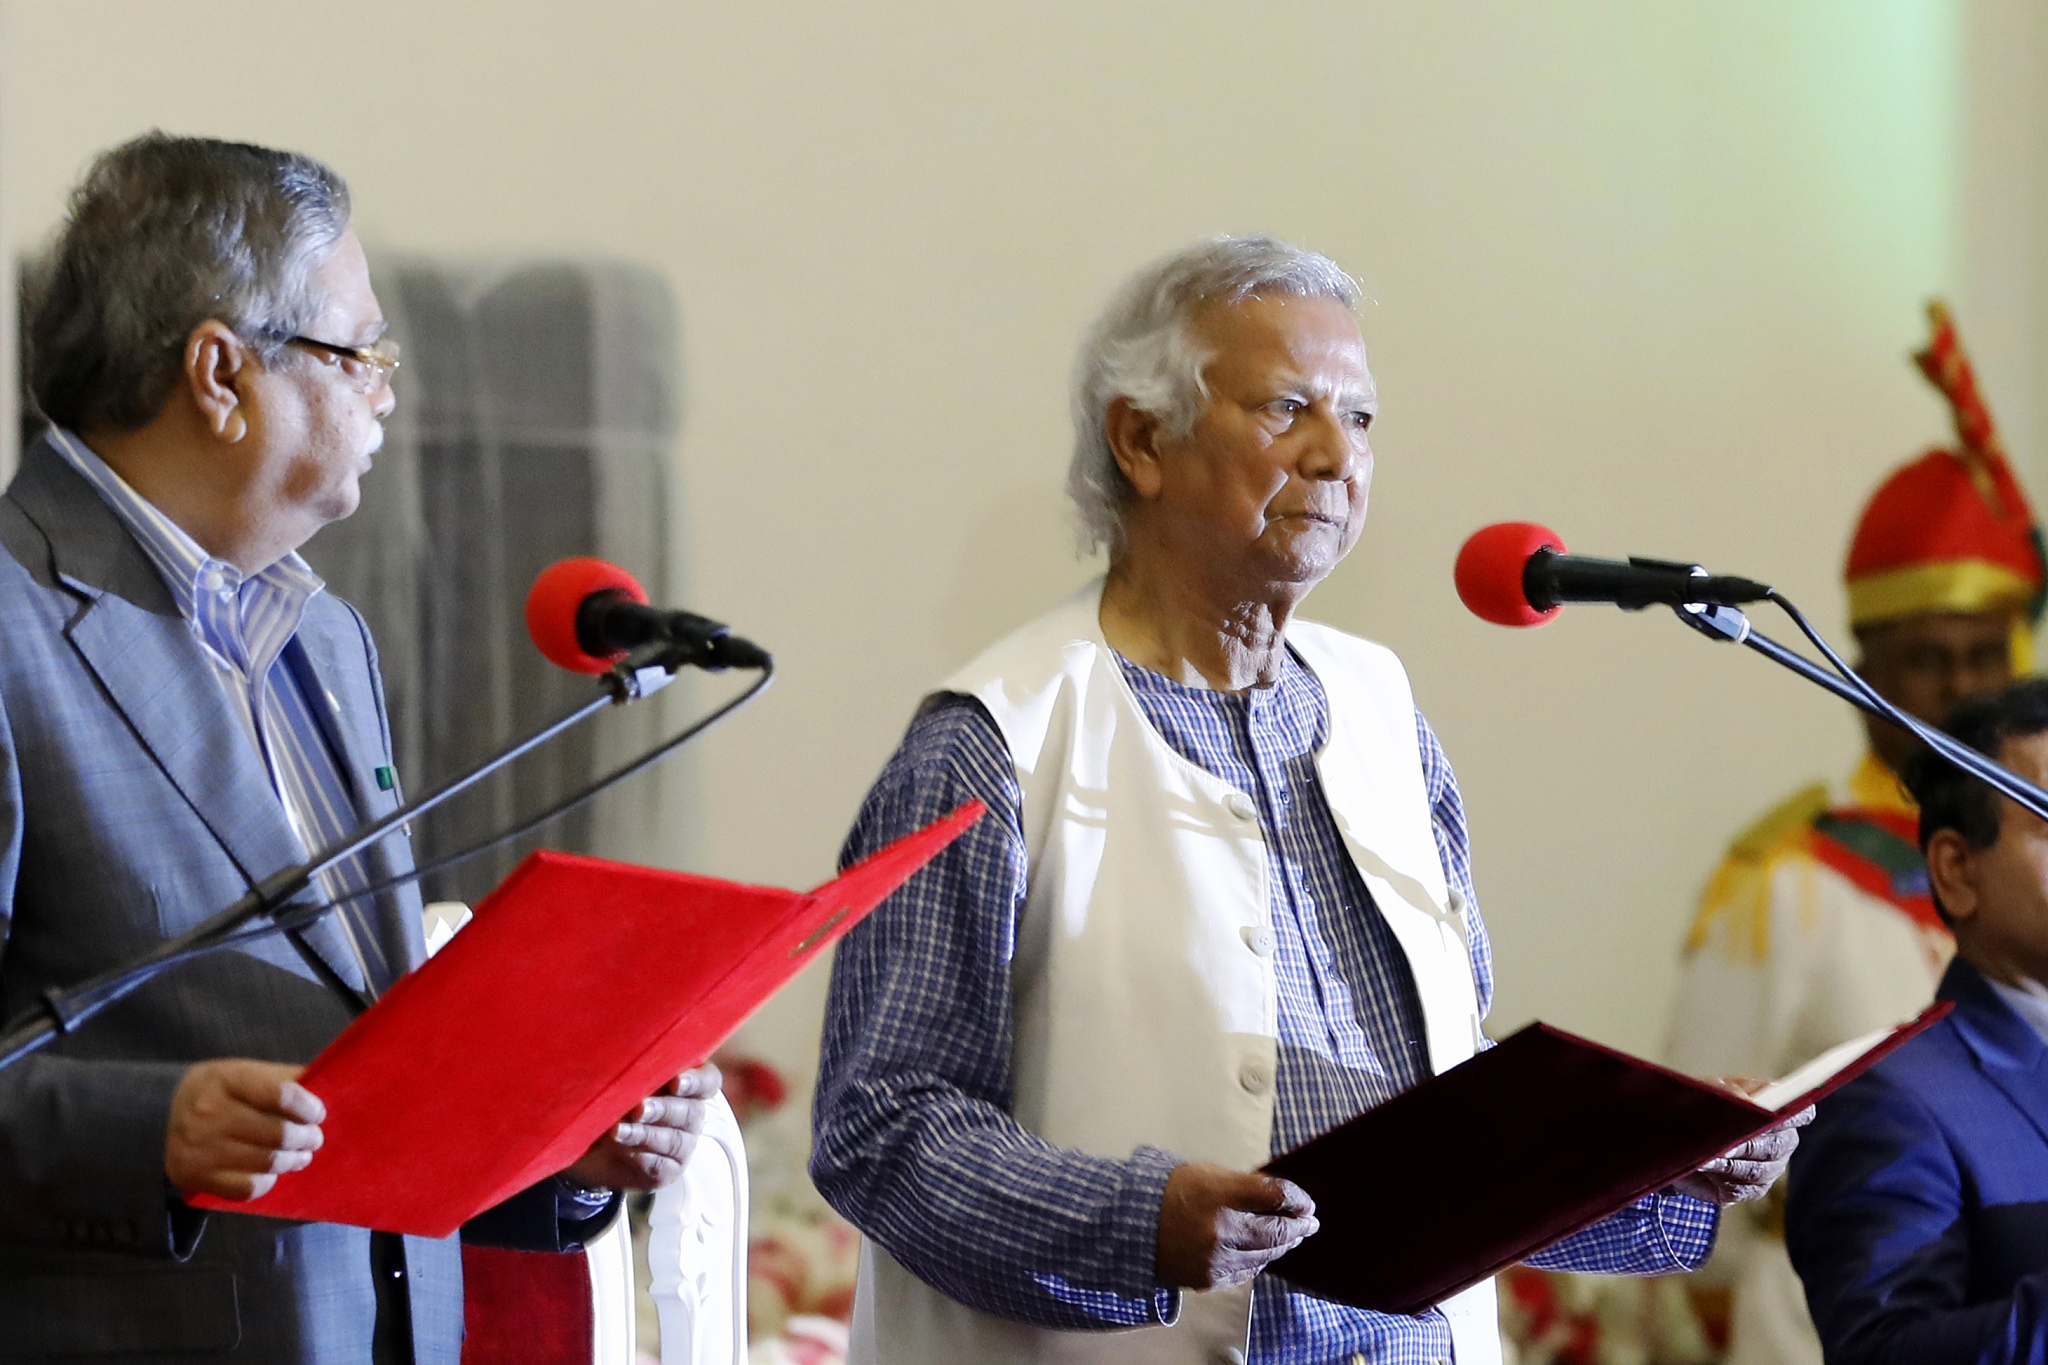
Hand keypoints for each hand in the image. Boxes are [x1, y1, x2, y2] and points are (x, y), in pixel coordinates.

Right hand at [165, 1059, 324, 1200]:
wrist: (158, 1115)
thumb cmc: (217, 1091)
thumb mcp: (243, 1071)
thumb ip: (282, 1079)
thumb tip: (324, 1088)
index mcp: (227, 1080)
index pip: (281, 1094)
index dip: (308, 1107)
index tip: (317, 1113)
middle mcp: (210, 1114)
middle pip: (278, 1133)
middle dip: (306, 1137)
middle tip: (313, 1138)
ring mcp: (201, 1148)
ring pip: (267, 1163)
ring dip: (293, 1160)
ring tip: (300, 1155)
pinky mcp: (196, 1177)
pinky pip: (247, 1188)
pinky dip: (267, 1181)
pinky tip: (271, 1171)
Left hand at [561, 1064, 720, 1192]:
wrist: (590, 1147)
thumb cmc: (609, 1102)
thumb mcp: (619, 1081)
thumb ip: (631, 1070)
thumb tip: (624, 1054)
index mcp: (687, 1085)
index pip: (709, 1081)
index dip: (697, 1082)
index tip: (675, 1082)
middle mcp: (691, 1115)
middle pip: (692, 1112)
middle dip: (663, 1109)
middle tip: (638, 1108)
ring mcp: (682, 1145)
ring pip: (673, 1140)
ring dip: (645, 1134)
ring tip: (618, 1131)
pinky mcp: (667, 1171)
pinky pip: (659, 1165)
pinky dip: (638, 1156)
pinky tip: (620, 1148)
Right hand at [1155, 1161, 1318, 1289]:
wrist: (1130, 1226)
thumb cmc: (1169, 1192)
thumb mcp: (1206, 1174)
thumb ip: (1242, 1184)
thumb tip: (1276, 1196)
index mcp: (1219, 1194)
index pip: (1273, 1194)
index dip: (1296, 1198)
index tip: (1305, 1202)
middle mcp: (1221, 1229)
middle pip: (1277, 1230)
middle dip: (1299, 1226)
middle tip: (1310, 1223)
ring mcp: (1216, 1258)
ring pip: (1266, 1255)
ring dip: (1282, 1245)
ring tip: (1291, 1237)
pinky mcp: (1210, 1278)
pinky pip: (1247, 1271)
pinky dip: (1259, 1259)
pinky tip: (1263, 1252)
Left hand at [1672, 1080, 1813, 1204]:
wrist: (1680, 1133)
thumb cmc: (1703, 1104)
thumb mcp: (1711, 1090)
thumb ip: (1730, 1092)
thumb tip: (1746, 1101)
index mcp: (1778, 1111)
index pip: (1801, 1114)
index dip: (1794, 1115)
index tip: (1774, 1116)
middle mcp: (1781, 1141)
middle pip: (1776, 1146)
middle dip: (1748, 1144)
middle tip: (1724, 1144)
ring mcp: (1770, 1168)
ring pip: (1757, 1170)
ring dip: (1729, 1164)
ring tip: (1705, 1157)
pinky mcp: (1751, 1190)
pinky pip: (1740, 1189)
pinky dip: (1719, 1178)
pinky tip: (1702, 1167)